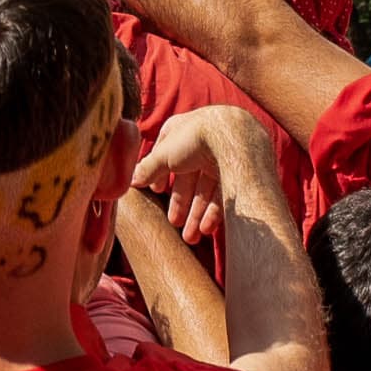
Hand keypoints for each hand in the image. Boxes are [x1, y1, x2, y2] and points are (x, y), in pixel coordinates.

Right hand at [133, 106, 274, 246]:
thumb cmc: (193, 139)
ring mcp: (222, 159)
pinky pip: (224, 196)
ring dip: (196, 215)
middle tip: (174, 224)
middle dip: (180, 204)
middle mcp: (202, 144)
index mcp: (183, 132)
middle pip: (188, 179)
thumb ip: (147, 168)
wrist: (234, 137)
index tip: (157, 194)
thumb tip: (131, 182)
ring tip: (190, 238)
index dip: (161, 176)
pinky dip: (214, 213)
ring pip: (206, 191)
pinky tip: (205, 229)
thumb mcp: (163, 154)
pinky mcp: (239, 173)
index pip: (168, 156)